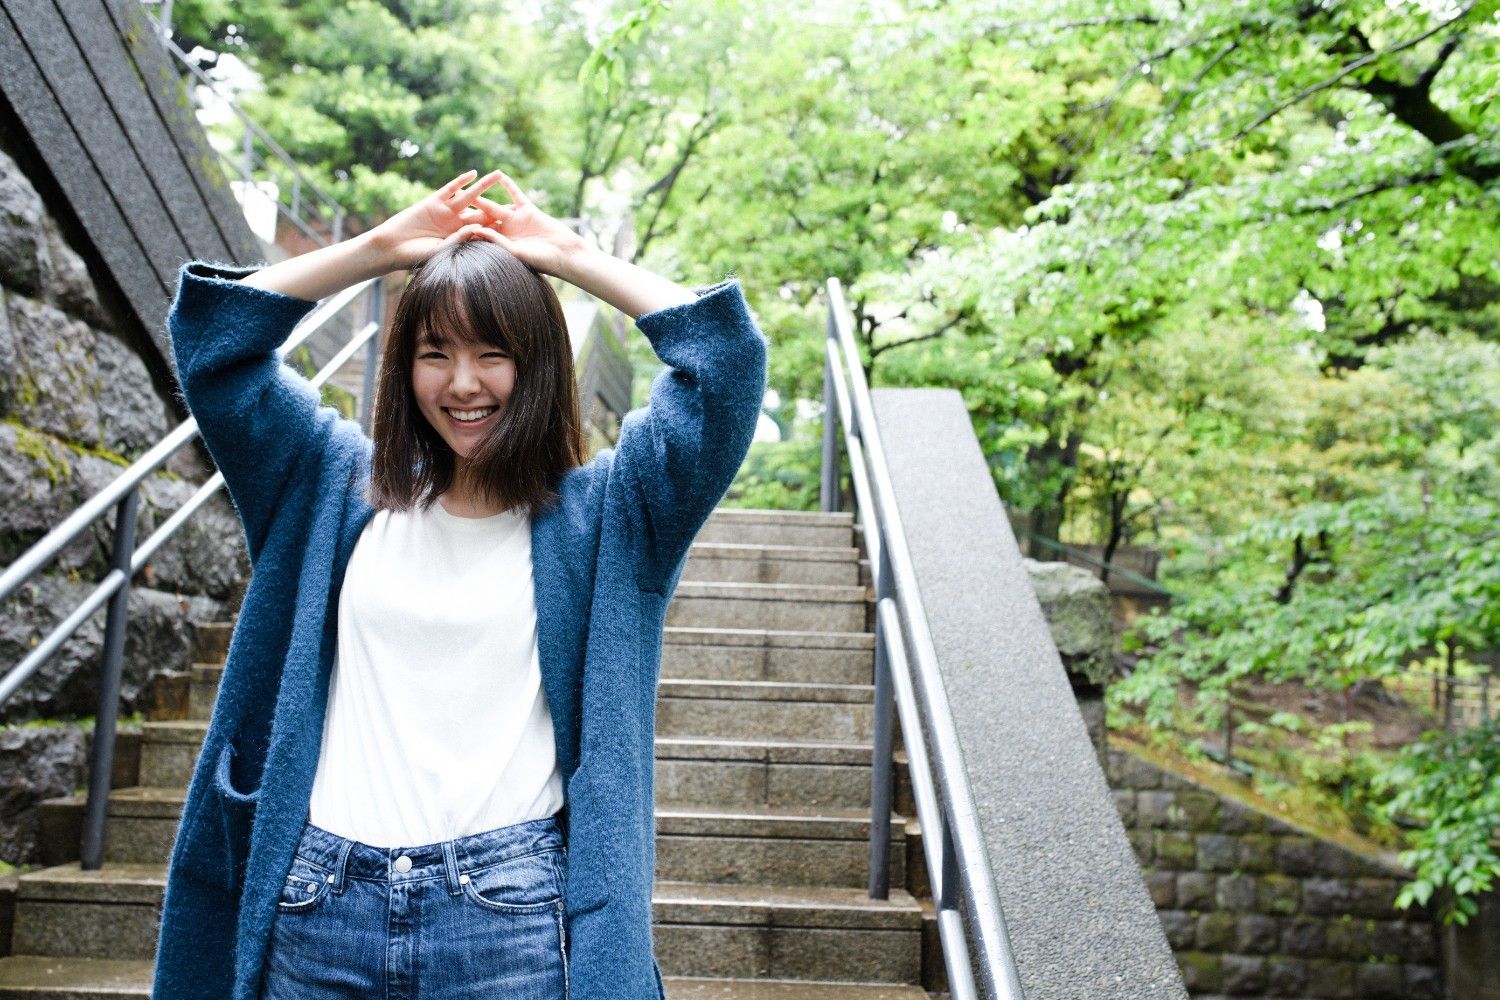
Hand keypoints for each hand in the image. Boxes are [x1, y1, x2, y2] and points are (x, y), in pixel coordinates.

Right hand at [368, 170, 504, 270]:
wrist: (394, 247)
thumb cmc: (417, 256)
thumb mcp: (442, 250)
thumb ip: (459, 239)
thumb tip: (477, 228)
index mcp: (460, 237)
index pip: (484, 231)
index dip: (499, 227)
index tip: (518, 227)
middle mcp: (456, 222)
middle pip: (481, 211)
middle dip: (498, 206)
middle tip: (516, 200)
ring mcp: (445, 210)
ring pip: (469, 196)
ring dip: (483, 185)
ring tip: (499, 174)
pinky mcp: (433, 201)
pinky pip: (450, 189)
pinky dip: (460, 181)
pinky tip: (473, 173)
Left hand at [446, 171, 588, 278]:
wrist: (563, 253)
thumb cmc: (540, 260)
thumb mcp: (515, 251)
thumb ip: (496, 240)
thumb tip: (477, 230)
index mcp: (501, 243)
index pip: (480, 234)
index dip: (465, 229)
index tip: (448, 225)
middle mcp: (507, 231)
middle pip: (484, 218)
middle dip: (470, 211)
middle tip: (452, 203)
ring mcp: (517, 219)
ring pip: (497, 205)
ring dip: (485, 196)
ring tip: (471, 187)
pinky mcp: (528, 210)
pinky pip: (516, 195)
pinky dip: (509, 186)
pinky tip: (501, 175)